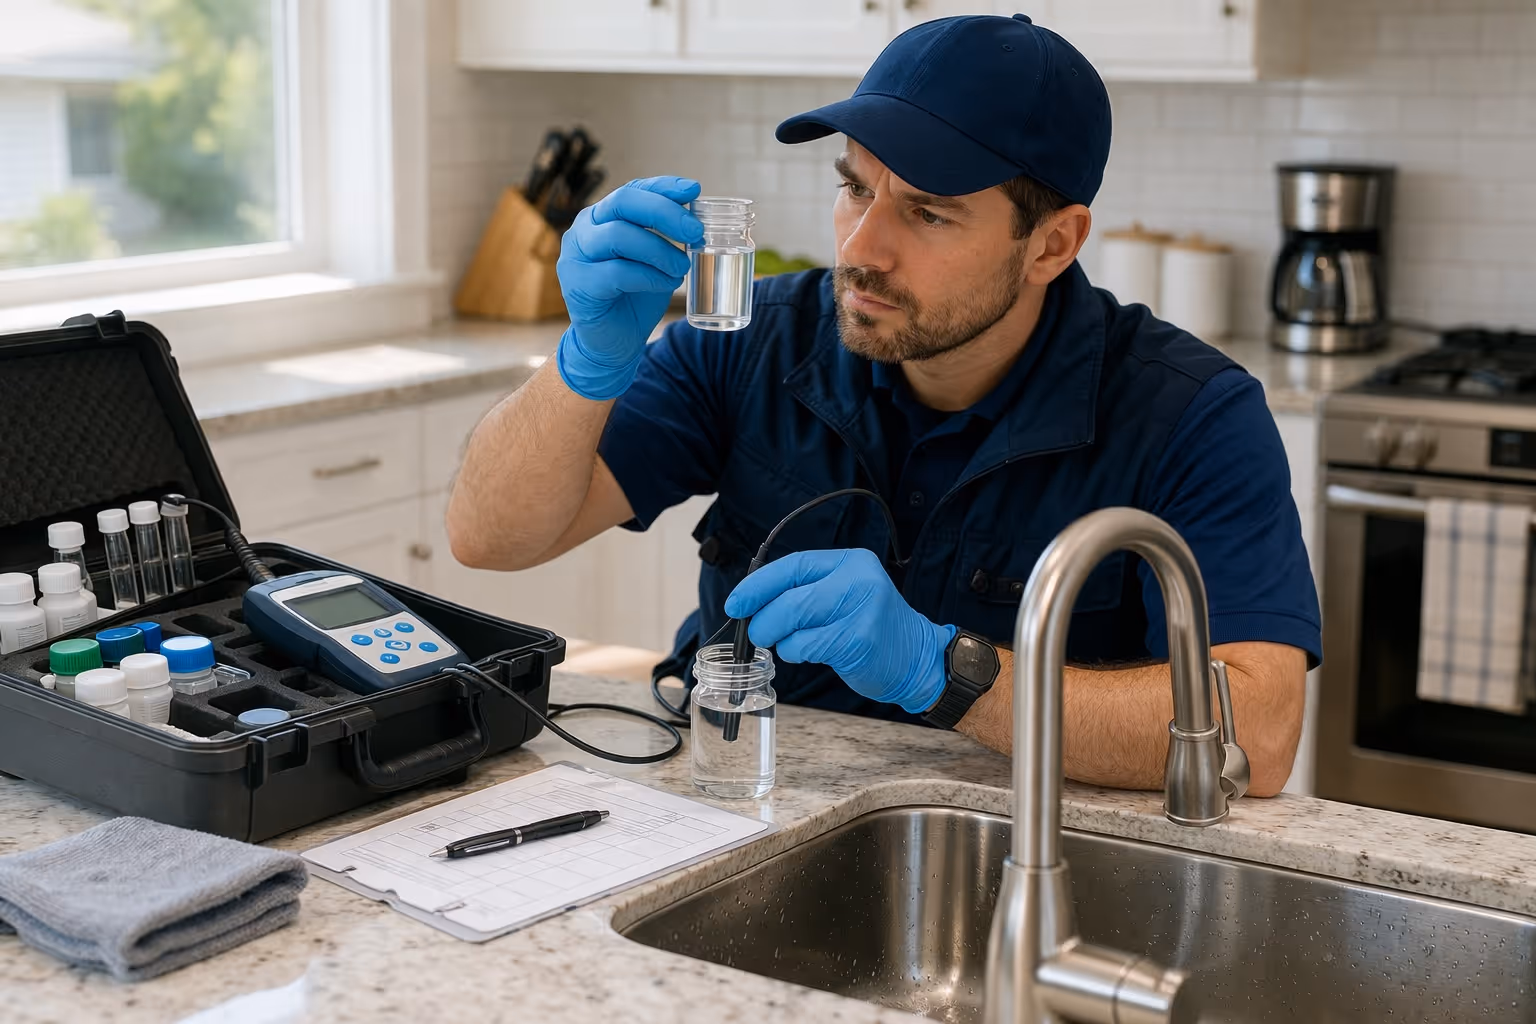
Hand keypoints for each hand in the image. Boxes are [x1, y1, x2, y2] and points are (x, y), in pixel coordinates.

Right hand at [554, 176, 703, 400]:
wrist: (612, 342)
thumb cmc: (635, 296)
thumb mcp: (655, 259)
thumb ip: (666, 235)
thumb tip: (696, 214)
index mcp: (603, 216)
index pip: (632, 189)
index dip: (663, 186)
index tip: (694, 190)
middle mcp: (584, 228)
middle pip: (623, 203)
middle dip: (664, 213)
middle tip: (695, 231)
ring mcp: (576, 255)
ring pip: (619, 236)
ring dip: (660, 251)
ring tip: (681, 268)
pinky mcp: (578, 285)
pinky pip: (618, 272)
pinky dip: (650, 277)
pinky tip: (667, 284)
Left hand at [724, 549, 956, 713]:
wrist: (916, 658)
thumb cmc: (870, 626)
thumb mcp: (845, 593)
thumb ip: (806, 589)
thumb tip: (751, 600)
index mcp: (852, 562)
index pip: (793, 564)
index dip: (758, 583)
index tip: (736, 602)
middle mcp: (858, 580)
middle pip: (790, 596)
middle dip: (761, 617)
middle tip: (754, 632)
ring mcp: (860, 611)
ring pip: (793, 622)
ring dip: (778, 639)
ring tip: (788, 644)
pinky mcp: (857, 641)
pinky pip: (804, 646)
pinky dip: (794, 653)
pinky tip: (807, 654)